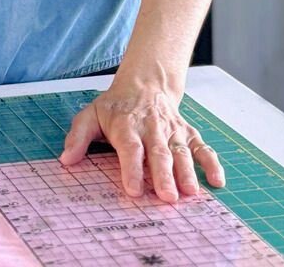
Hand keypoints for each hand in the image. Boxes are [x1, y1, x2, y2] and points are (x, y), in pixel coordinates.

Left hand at [59, 83, 224, 202]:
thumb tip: (66, 160)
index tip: (133, 190)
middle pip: (158, 152)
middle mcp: (151, 128)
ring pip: (181, 152)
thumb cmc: (115, 107)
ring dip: (187, 173)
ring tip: (190, 193)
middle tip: (167, 198)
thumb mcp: (90, 115)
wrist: (144, 84)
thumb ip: (78, 137)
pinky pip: (202, 148)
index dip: (131, 169)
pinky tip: (217, 181)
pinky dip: (211, 163)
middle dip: (163, 175)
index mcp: (126, 125)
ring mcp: (172, 130)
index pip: (130, 148)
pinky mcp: (187, 133)